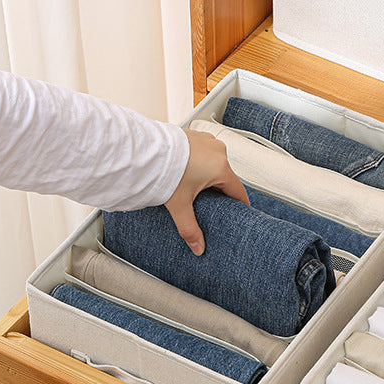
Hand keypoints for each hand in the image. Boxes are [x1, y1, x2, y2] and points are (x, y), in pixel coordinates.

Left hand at [164, 128, 248, 254]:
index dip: (239, 205)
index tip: (239, 211)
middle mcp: (218, 151)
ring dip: (207, 174)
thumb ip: (190, 229)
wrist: (144, 149)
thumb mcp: (179, 204)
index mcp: (221, 168)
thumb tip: (198, 247)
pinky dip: (198, 161)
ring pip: (215, 163)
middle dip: (218, 190)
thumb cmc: (163, 169)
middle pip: (225, 177)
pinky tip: (186, 169)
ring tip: (192, 184)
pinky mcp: (196, 136)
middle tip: (206, 201)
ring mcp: (207, 141)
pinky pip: (204, 152)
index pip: (239, 192)